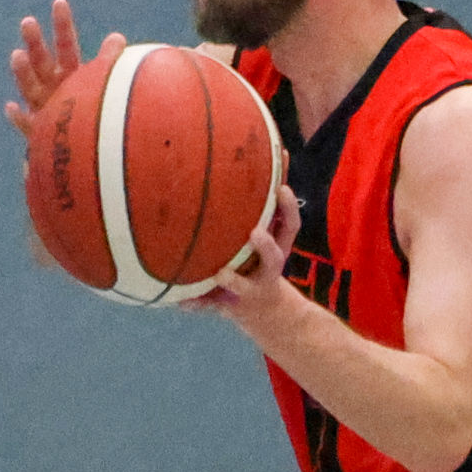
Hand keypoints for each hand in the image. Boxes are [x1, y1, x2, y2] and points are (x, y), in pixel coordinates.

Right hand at [3, 0, 114, 144]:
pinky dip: (18, 117)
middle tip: (28, 22)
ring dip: (23, 72)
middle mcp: (51, 89)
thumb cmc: (87, 113)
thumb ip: (105, 62)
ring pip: (30, 88)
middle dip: (34, 42)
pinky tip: (10, 107)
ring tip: (17, 55)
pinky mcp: (38, 134)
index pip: (66, 46)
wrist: (76, 153)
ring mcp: (42, 110)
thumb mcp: (97, 85)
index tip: (59, 2)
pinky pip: (27, 125)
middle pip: (41, 62)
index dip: (62, 25)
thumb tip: (117, 38)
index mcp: (68, 75)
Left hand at [189, 185, 304, 322]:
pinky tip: (180, 303)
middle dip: (266, 247)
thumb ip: (262, 208)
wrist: (268, 314)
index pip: (290, 226)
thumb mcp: (267, 238)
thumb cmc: (262, 262)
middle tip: (255, 231)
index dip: (289, 208)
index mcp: (277, 248)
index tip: (282, 188)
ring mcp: (251, 291)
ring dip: (233, 280)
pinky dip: (196, 304)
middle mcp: (268, 270)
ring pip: (243, 287)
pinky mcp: (230, 306)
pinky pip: (211, 306)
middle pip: (274, 259)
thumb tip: (264, 157)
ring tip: (222, 273)